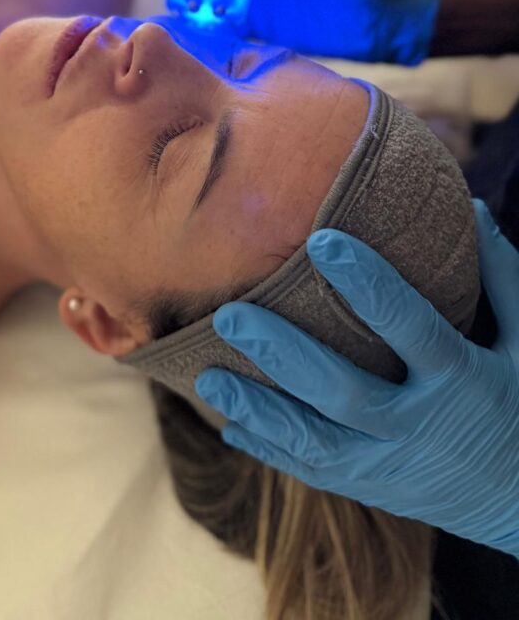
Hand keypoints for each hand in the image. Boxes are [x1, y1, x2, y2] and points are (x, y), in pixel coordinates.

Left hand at [195, 201, 518, 556]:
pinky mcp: (375, 487)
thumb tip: (474, 208)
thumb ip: (502, 277)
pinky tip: (232, 426)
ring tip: (207, 376)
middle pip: (341, 389)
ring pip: (314, 440)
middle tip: (229, 314)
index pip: (407, 323)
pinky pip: (315, 472)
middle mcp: (418, 425)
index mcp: (460, 379)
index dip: (365, 282)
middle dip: (282, 352)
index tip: (321, 241)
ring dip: (258, 408)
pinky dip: (272, 451)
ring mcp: (391, 465)